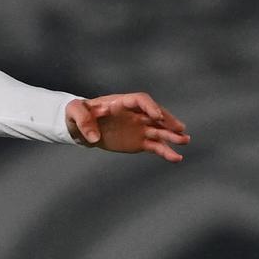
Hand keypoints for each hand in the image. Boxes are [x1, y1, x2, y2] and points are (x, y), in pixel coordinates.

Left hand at [65, 93, 189, 161]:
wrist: (80, 127)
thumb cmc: (77, 114)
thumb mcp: (74, 112)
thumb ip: (83, 120)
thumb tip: (94, 137)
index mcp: (120, 103)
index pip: (140, 100)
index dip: (149, 107)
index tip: (156, 116)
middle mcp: (133, 114)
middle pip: (155, 114)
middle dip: (167, 120)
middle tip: (179, 129)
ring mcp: (138, 128)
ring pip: (159, 130)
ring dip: (172, 135)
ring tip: (184, 141)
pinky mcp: (139, 141)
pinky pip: (155, 146)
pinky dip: (166, 152)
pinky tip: (176, 158)